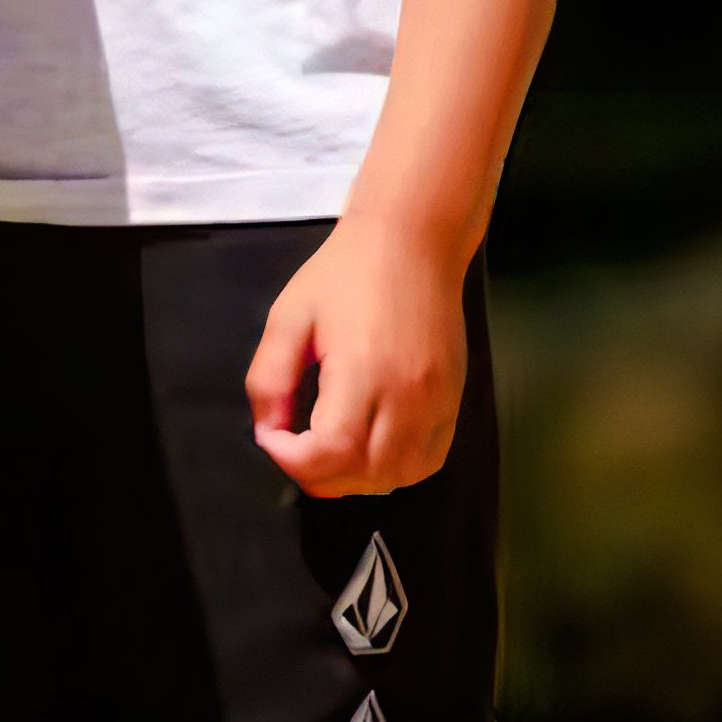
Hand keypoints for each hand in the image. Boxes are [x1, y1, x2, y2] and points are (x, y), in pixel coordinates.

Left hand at [243, 218, 466, 497]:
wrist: (412, 242)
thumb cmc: (346, 273)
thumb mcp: (289, 316)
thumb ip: (269, 379)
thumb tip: (268, 431)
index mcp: (363, 371)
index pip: (330, 454)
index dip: (291, 460)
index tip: (273, 436)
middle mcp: (407, 396)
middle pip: (363, 475)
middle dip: (318, 474)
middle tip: (294, 445)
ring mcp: (437, 403)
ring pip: (398, 477)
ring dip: (357, 479)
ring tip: (329, 451)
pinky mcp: (454, 403)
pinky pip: (427, 462)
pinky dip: (395, 471)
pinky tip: (369, 450)